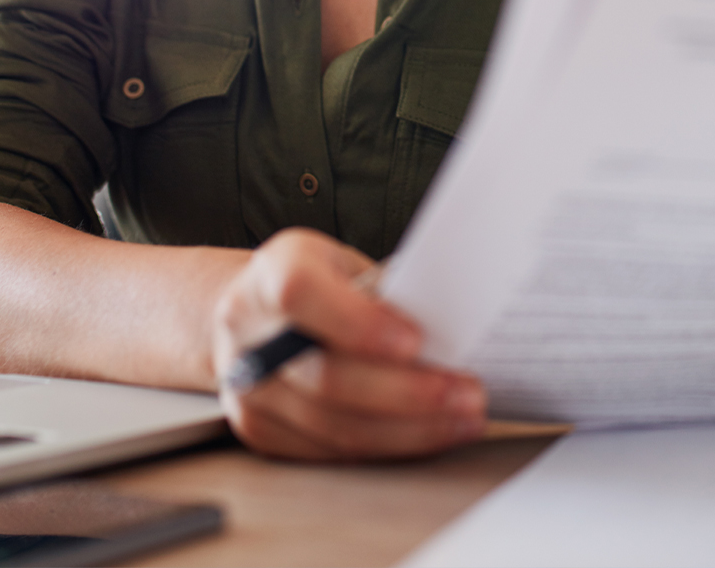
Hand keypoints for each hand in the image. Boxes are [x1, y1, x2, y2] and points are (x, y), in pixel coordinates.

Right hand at [211, 228, 486, 459]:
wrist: (255, 315)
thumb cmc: (316, 282)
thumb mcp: (343, 264)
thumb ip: (380, 289)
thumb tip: (448, 327)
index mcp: (268, 276)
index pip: (302, 295)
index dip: (357, 322)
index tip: (415, 341)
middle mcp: (249, 335)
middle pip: (327, 377)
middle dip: (407, 392)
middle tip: (466, 393)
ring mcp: (249, 391)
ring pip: (336, 426)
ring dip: (410, 429)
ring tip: (462, 419)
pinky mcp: (261, 432)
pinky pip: (333, 450)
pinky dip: (389, 445)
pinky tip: (429, 433)